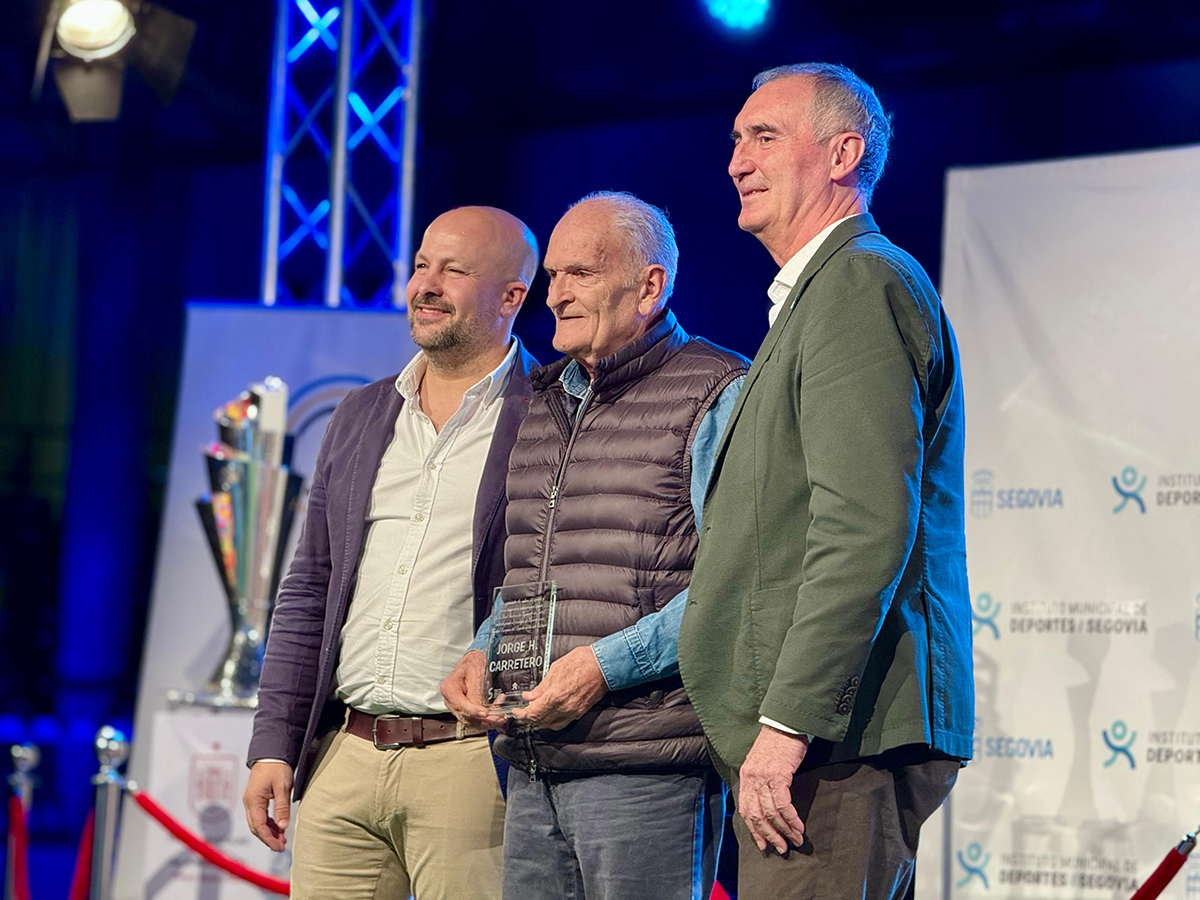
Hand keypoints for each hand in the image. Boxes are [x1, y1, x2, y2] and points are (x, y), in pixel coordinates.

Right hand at [242, 761, 292, 851]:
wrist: (271, 753)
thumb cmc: (277, 767)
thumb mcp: (282, 787)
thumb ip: (282, 807)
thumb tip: (283, 827)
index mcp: (253, 800)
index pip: (259, 826)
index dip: (268, 839)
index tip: (279, 847)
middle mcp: (249, 803)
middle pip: (256, 827)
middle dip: (268, 839)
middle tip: (281, 846)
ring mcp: (251, 801)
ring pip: (257, 823)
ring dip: (268, 832)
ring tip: (282, 839)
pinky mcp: (256, 799)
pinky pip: (260, 816)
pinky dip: (268, 824)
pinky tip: (278, 828)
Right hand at [440, 649, 508, 729]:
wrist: (475, 663)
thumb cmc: (473, 663)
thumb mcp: (475, 670)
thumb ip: (476, 688)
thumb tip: (481, 706)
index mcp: (449, 688)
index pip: (459, 704)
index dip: (472, 711)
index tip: (485, 713)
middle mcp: (451, 701)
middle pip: (466, 717)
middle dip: (484, 720)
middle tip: (499, 717)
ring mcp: (459, 708)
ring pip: (473, 722)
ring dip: (489, 722)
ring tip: (501, 717)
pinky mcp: (467, 712)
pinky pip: (477, 721)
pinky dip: (489, 721)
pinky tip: (498, 716)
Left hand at [510, 646, 608, 730]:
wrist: (603, 665)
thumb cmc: (582, 662)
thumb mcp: (555, 669)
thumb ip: (541, 687)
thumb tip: (529, 696)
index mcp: (555, 696)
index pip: (532, 714)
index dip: (521, 715)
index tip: (516, 712)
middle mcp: (563, 708)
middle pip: (540, 722)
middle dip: (528, 719)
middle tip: (522, 712)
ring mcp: (573, 712)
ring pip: (551, 725)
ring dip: (540, 722)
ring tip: (534, 713)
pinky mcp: (580, 712)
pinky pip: (562, 723)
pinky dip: (552, 722)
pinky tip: (548, 714)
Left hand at [738, 725, 808, 853]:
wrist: (785, 723)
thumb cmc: (777, 743)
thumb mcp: (762, 762)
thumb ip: (760, 781)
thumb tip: (766, 802)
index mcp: (746, 777)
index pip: (745, 809)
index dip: (754, 830)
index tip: (763, 844)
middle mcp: (751, 779)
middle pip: (756, 815)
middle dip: (768, 835)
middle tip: (780, 848)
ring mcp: (763, 777)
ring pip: (770, 812)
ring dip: (783, 830)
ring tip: (794, 840)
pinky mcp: (778, 775)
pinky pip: (783, 804)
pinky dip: (791, 818)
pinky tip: (798, 826)